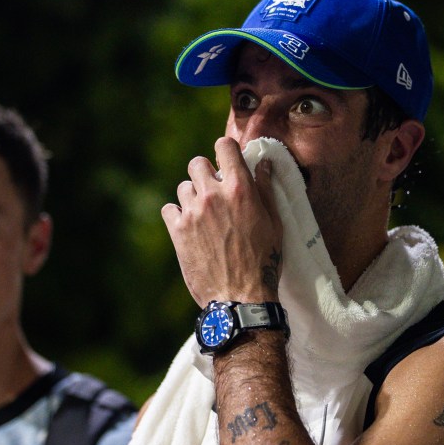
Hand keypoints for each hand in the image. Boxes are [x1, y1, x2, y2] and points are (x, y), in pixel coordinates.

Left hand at [161, 137, 282, 306]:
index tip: (226, 163)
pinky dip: (177, 216)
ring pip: (183, 188)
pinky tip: (190, 228)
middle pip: (197, 163)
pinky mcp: (178, 231)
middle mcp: (213, 195)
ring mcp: (193, 212)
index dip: (224, 152)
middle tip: (214, 192)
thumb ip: (266, 190)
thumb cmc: (264, 261)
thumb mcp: (274, 224)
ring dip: (192, 197)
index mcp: (240, 189)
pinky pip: (169, 209)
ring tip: (204, 217)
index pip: (223, 146)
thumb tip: (264, 164)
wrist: (240, 297)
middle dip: (205, 174)